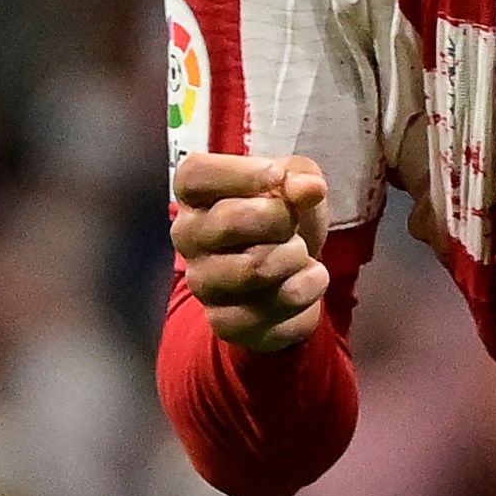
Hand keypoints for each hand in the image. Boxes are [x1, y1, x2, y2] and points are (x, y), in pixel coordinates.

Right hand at [171, 154, 332, 352]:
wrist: (288, 270)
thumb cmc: (280, 216)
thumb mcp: (294, 180)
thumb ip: (301, 175)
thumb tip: (308, 188)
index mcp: (194, 196)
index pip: (194, 175)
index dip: (238, 173)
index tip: (276, 176)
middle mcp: (187, 239)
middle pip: (231, 221)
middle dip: (281, 218)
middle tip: (292, 223)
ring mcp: (203, 285)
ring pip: (256, 268)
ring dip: (296, 257)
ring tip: (298, 253)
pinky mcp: (226, 323)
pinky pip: (274, 308)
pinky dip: (306, 292)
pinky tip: (304, 282)